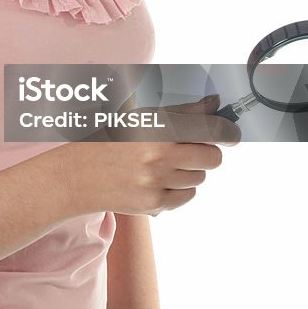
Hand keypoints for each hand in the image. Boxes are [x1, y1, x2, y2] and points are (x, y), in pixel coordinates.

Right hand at [60, 94, 239, 217]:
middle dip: (208, 152)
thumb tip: (214, 104)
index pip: (210, 128)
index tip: (231, 133)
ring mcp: (156, 181)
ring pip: (199, 177)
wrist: (75, 176)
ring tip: (164, 164)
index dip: (227, 131)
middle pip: (212, 157)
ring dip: (190, 171)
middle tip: (194, 148)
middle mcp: (158, 153)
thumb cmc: (109, 140)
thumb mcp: (140, 116)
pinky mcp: (153, 204)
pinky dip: (179, 189)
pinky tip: (158, 180)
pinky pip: (186, 196)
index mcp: (155, 125)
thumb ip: (181, 111)